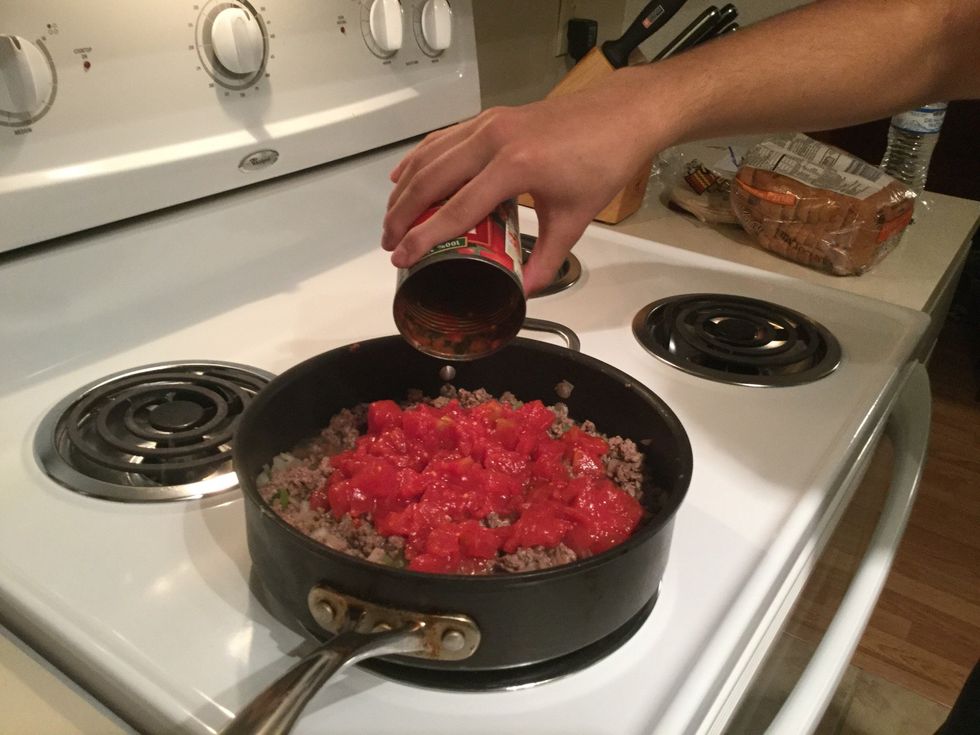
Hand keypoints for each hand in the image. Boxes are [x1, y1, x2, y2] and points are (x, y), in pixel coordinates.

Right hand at [382, 76, 662, 294]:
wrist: (622, 114)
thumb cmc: (603, 161)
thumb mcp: (575, 218)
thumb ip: (547, 258)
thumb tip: (525, 290)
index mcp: (515, 166)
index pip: (456, 209)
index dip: (424, 237)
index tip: (402, 257)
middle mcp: (494, 139)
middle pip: (431, 179)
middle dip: (402, 214)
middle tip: (389, 243)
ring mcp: (489, 124)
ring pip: (431, 156)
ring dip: (405, 187)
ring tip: (391, 218)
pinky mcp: (490, 117)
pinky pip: (443, 139)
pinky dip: (420, 159)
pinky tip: (405, 176)